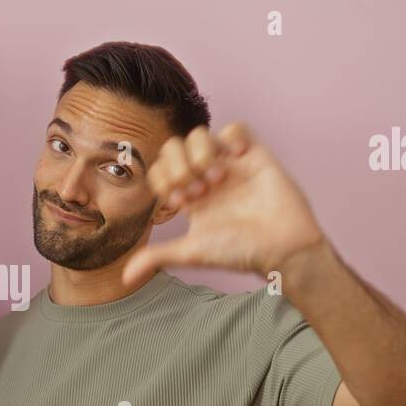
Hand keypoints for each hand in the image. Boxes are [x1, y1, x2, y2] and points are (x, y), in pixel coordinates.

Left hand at [122, 121, 326, 285]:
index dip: (162, 179)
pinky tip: (236, 160)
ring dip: (201, 155)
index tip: (179, 202)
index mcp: (190, 196)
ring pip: (200, 134)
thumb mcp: (191, 252)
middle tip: (196, 191)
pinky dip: (230, 139)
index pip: (160, 170)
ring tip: (216, 179)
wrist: (281, 248)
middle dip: (178, 166)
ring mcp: (229, 164)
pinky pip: (235, 128)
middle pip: (174, 147)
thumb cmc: (240, 252)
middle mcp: (206, 176)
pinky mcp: (254, 154)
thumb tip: (124, 278)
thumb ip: (157, 257)